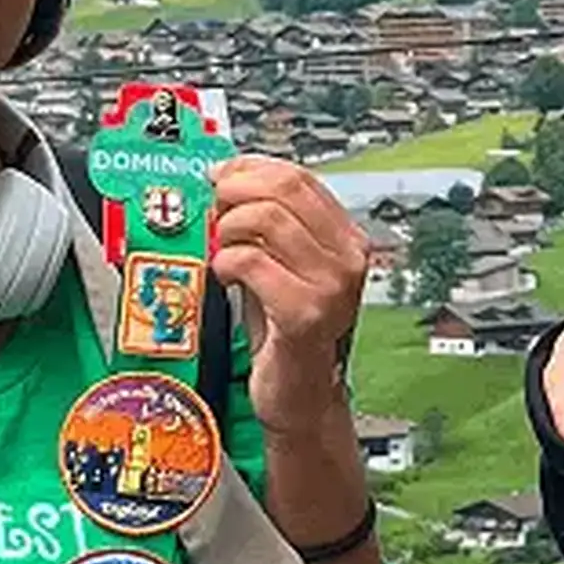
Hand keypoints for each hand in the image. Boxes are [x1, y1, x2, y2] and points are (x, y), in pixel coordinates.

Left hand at [207, 156, 373, 440]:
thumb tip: (226, 175)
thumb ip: (264, 222)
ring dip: (228, 231)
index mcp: (347, 240)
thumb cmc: (284, 331)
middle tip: (216, 214)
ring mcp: (332, 287)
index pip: (299, 177)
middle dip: (236, 193)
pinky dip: (227, 264)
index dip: (251, 169)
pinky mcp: (305, 314)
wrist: (297, 394)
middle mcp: (348, 259)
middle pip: (284, 188)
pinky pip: (252, 262)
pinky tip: (226, 278)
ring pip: (266, 218)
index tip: (221, 177)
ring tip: (224, 254)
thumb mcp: (279, 264)